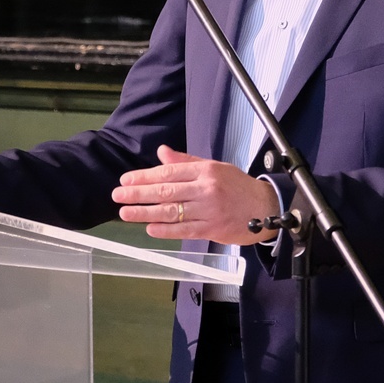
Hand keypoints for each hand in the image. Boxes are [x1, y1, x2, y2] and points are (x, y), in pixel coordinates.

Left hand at [112, 145, 278, 244]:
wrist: (265, 206)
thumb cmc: (238, 186)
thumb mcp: (214, 167)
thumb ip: (186, 162)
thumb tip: (161, 153)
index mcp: (205, 170)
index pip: (169, 172)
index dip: (144, 176)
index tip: (126, 180)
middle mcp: (206, 188)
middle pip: (166, 190)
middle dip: (139, 194)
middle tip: (118, 196)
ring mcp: (209, 210)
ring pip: (172, 211)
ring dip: (145, 213)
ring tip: (126, 213)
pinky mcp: (213, 229)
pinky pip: (185, 229)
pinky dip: (166, 230)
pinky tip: (149, 228)